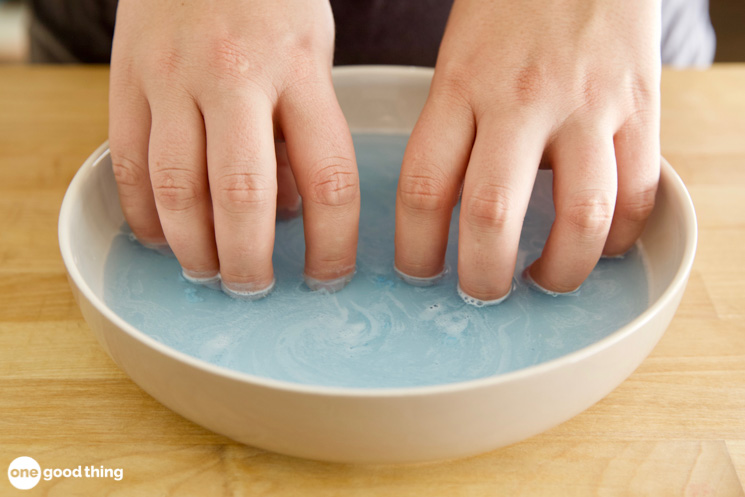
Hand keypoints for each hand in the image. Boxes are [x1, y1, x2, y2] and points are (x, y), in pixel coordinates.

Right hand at [109, 0, 358, 297]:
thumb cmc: (270, 3)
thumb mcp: (314, 54)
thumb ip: (304, 133)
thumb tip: (290, 214)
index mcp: (301, 71)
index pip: (328, 178)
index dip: (332, 244)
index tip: (327, 277)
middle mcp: (235, 77)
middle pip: (242, 195)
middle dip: (248, 260)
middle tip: (254, 287)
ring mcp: (173, 78)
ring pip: (177, 188)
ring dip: (193, 247)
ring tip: (208, 271)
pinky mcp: (126, 80)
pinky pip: (127, 164)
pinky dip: (143, 214)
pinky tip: (160, 237)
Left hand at [395, 0, 660, 302]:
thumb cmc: (510, 6)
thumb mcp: (457, 57)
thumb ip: (451, 127)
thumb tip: (441, 206)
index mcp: (460, 85)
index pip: (424, 188)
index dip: (415, 250)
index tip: (418, 273)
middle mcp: (520, 100)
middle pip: (492, 216)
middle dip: (484, 277)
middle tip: (481, 292)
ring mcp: (585, 105)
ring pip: (579, 217)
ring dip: (561, 271)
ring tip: (544, 280)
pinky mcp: (640, 106)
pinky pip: (637, 192)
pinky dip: (618, 235)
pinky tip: (598, 243)